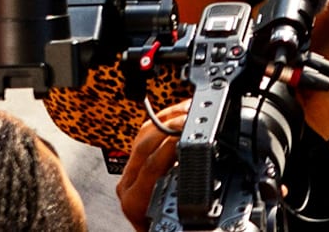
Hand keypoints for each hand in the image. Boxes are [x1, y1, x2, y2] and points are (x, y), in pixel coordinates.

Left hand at [116, 101, 190, 231]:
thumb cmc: (161, 231)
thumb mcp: (172, 224)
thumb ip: (182, 206)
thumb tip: (199, 191)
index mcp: (136, 201)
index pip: (151, 164)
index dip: (170, 144)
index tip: (190, 131)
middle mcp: (129, 185)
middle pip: (145, 142)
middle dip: (170, 125)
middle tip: (192, 115)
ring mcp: (131, 173)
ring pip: (143, 134)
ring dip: (166, 117)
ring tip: (188, 109)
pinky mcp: (137, 165)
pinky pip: (146, 135)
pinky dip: (163, 121)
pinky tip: (179, 115)